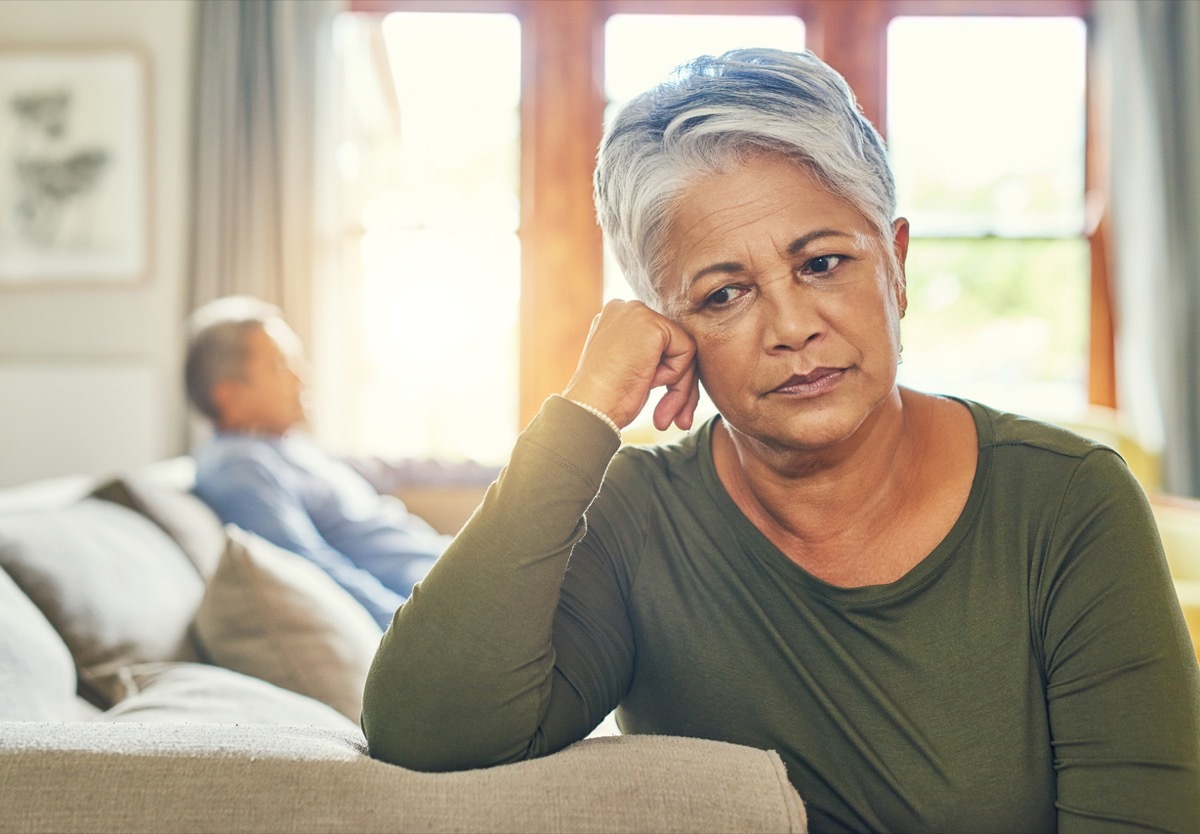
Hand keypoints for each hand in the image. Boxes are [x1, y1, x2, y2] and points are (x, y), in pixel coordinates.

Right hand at [562, 299, 699, 431]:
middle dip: (679, 385)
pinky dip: (675, 375)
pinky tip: (649, 381)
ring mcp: (636, 313)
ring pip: (683, 349)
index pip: (658, 342)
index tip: (662, 412)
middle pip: (673, 344)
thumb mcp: (628, 370)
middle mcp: (624, 309)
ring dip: (679, 387)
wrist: (590, 410)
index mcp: (615, 319)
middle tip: (671, 421)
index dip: (665, 376)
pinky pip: (687, 350)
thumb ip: (649, 356)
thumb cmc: (606, 401)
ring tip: (661, 413)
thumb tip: (686, 364)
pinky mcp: (651, 323)